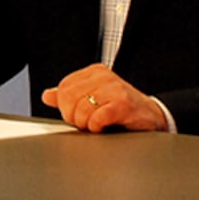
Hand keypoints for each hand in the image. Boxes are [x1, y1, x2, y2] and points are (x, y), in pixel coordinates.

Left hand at [41, 63, 167, 132]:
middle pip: (68, 97)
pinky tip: (103, 126)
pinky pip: (97, 117)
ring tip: (95, 125)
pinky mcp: (123, 104)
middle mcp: (103, 77)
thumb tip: (47, 96)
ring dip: (85, 124)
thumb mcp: (94, 98)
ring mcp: (114, 88)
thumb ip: (69, 97)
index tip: (75, 115)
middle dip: (72, 116)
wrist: (151, 116)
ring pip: (81, 108)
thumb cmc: (122, 109)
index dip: (65, 106)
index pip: (64, 87)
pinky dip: (96, 126)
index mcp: (94, 72)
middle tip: (84, 123)